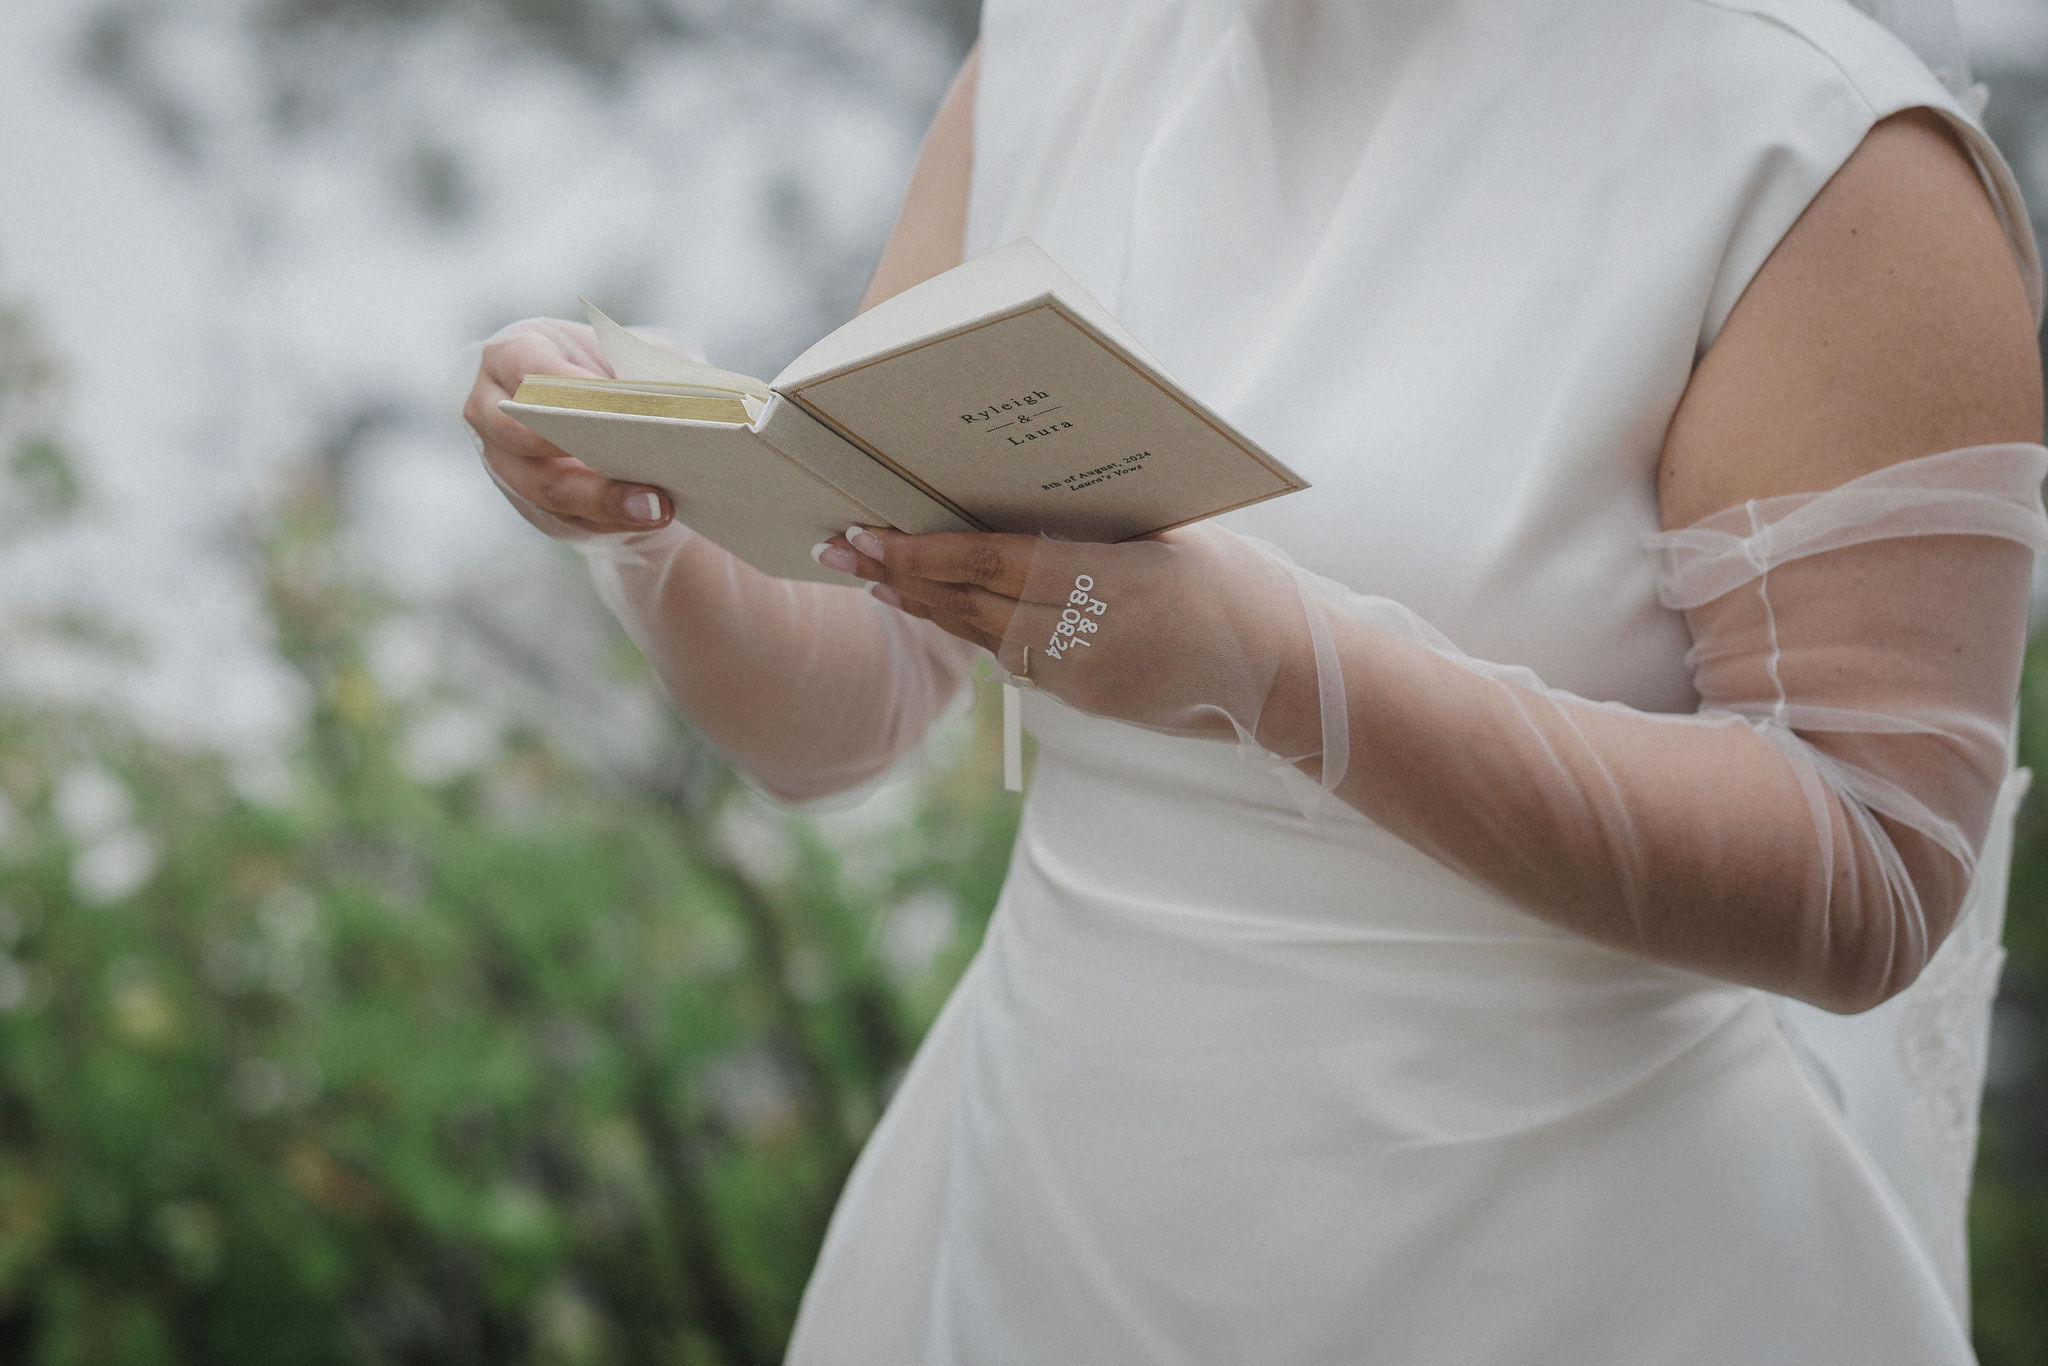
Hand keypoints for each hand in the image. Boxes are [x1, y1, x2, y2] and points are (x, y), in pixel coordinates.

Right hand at [462, 317, 672, 537]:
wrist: (597, 414)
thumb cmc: (609, 372)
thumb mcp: (625, 352)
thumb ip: (639, 364)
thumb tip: (675, 392)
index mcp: (512, 354)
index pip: (530, 370)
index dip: (570, 390)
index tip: (619, 404)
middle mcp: (491, 408)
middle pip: (523, 436)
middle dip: (579, 449)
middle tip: (639, 461)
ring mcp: (503, 461)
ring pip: (545, 489)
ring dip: (604, 502)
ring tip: (659, 507)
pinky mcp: (529, 503)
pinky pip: (566, 519)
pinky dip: (613, 521)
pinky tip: (653, 518)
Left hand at [820, 522, 1321, 750]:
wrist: (1289, 677)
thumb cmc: (1243, 585)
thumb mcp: (1176, 534)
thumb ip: (1101, 522)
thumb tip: (1025, 489)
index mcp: (1113, 580)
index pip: (992, 563)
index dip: (922, 551)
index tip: (870, 530)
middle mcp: (1089, 636)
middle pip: (969, 604)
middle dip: (897, 574)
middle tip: (839, 545)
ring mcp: (1084, 678)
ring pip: (982, 636)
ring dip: (923, 605)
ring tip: (869, 576)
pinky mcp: (1087, 701)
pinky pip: (1017, 658)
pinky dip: (972, 629)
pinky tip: (940, 609)